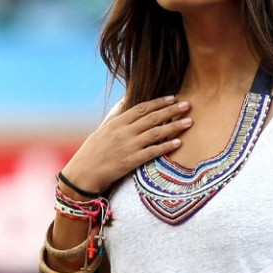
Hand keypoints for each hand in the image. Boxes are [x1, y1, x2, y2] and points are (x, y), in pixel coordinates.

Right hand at [61, 95, 192, 195]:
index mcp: (117, 122)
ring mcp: (128, 146)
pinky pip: (152, 152)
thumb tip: (125, 98)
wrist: (83, 174)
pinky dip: (166, 147)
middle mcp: (124, 132)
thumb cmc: (92, 151)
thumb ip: (116, 114)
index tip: (173, 98)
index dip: (159, 103)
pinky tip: (178, 143)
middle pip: (152, 118)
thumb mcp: (102, 128)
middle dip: (171, 111)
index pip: (142, 108)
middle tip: (187, 105)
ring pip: (155, 133)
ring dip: (174, 127)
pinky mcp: (130, 161)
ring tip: (189, 122)